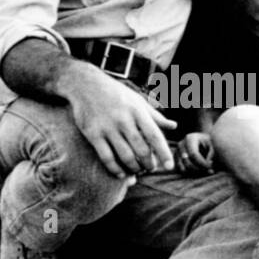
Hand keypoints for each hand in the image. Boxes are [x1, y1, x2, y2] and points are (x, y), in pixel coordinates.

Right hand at [62, 65, 176, 177]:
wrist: (85, 84)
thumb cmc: (116, 93)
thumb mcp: (138, 100)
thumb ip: (155, 116)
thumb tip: (174, 126)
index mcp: (137, 111)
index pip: (154, 136)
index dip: (163, 153)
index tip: (169, 166)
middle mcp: (124, 120)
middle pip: (141, 150)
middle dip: (148, 164)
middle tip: (150, 168)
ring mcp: (108, 128)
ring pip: (125, 157)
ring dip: (134, 169)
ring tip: (137, 171)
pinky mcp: (93, 134)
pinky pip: (106, 157)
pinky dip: (115, 169)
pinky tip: (120, 174)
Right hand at [174, 132, 214, 175]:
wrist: (200, 139)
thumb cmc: (208, 142)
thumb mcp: (212, 145)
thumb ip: (210, 155)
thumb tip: (208, 167)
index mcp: (190, 138)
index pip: (194, 155)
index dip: (202, 164)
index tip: (210, 168)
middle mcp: (181, 145)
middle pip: (187, 163)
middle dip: (199, 170)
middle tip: (209, 170)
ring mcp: (176, 152)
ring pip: (183, 168)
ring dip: (195, 173)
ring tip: (204, 170)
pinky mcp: (175, 159)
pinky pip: (180, 170)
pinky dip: (190, 173)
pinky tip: (198, 170)